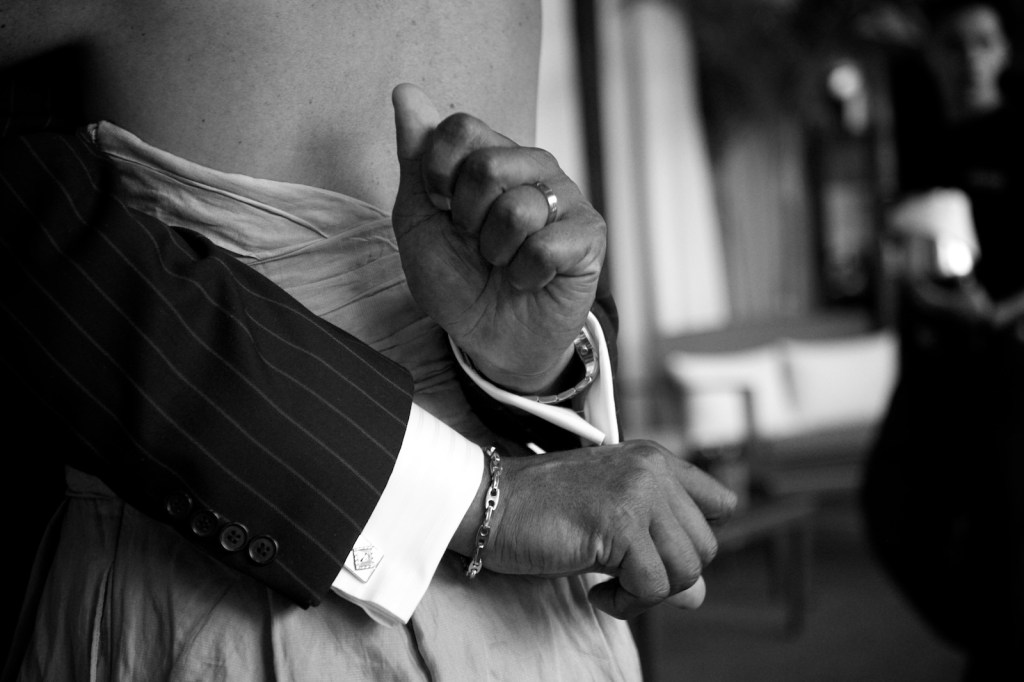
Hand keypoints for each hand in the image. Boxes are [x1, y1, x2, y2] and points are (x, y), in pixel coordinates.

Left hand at [391, 83, 605, 392]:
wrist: (487, 338)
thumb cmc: (456, 279)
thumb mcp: (419, 220)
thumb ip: (416, 158)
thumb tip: (405, 92)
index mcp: (493, 156)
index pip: (461, 129)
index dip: (437, 174)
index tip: (440, 208)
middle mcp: (533, 168)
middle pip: (487, 165)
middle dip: (467, 220)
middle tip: (478, 244)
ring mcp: (566, 199)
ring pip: (517, 210)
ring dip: (496, 253)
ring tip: (505, 263)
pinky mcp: (590, 236)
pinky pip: (546, 246)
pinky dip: (525, 274)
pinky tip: (530, 278)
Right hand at [454, 441, 737, 619]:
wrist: (488, 503)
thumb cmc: (541, 511)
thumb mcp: (610, 524)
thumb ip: (658, 549)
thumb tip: (697, 597)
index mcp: (654, 458)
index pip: (720, 503)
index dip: (692, 539)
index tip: (654, 553)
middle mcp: (653, 469)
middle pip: (706, 546)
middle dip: (669, 577)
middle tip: (623, 579)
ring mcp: (639, 493)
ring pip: (686, 570)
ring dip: (648, 594)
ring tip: (608, 586)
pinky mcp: (621, 524)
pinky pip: (653, 587)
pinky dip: (626, 603)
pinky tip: (596, 591)